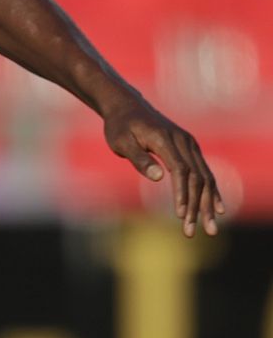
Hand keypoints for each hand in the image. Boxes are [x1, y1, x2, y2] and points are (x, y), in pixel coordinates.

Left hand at [103, 98, 223, 237]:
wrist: (127, 107)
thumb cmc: (120, 126)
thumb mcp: (121, 142)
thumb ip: (140, 159)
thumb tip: (159, 177)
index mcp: (165, 140)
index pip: (181, 171)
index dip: (182, 193)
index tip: (179, 214)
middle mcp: (183, 141)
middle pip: (197, 178)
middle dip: (196, 206)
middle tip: (192, 231)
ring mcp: (190, 144)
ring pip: (205, 178)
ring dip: (208, 204)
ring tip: (209, 228)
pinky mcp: (190, 148)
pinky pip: (205, 172)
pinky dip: (212, 192)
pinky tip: (218, 209)